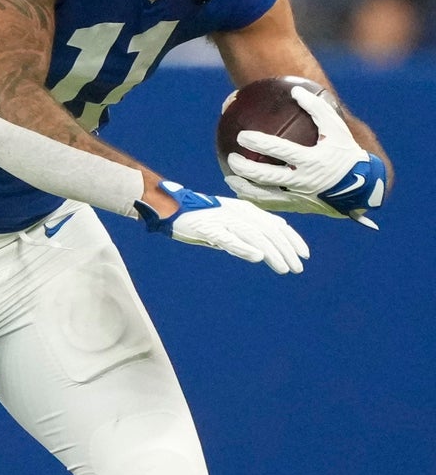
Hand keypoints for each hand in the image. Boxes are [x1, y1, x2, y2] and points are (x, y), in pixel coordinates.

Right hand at [136, 181, 308, 273]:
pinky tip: (257, 258)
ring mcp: (224, 220)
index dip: (293, 239)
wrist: (170, 206)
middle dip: (286, 250)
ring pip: (255, 236)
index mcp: (246, 209)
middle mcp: (239, 213)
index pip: (276, 224)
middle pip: (269, 231)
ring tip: (284, 268)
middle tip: (298, 268)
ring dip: (272, 253)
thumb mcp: (227, 223)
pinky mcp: (209, 228)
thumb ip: (245, 234)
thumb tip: (262, 252)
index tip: (304, 254)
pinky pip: (229, 239)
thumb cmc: (199, 217)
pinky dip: (244, 247)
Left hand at [225, 86, 385, 226]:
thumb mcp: (336, 128)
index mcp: (311, 160)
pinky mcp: (296, 207)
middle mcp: (302, 180)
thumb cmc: (345, 152)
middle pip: (266, 176)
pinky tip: (243, 191)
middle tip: (232, 157)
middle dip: (245, 168)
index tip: (243, 136)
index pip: (280, 150)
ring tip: (229, 178)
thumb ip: (317, 108)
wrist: (361, 187)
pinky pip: (270, 205)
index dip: (260, 143)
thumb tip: (296, 91)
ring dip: (244, 188)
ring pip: (264, 195)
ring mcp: (298, 196)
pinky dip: (254, 198)